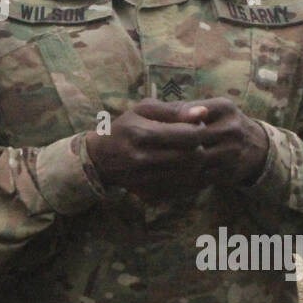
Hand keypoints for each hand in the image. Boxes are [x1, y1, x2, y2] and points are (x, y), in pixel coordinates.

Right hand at [84, 98, 269, 200]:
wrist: (100, 158)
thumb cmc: (125, 127)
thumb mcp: (144, 109)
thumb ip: (174, 110)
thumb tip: (203, 112)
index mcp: (143, 133)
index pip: (189, 136)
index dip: (200, 131)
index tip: (197, 127)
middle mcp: (143, 158)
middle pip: (193, 158)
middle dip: (201, 148)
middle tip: (196, 142)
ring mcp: (145, 179)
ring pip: (189, 175)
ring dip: (196, 164)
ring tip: (190, 154)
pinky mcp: (148, 192)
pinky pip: (180, 189)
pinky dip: (188, 180)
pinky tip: (184, 169)